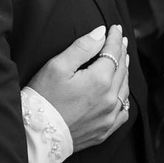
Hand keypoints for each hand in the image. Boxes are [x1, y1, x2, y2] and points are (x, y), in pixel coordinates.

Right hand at [26, 24, 129, 150]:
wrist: (38, 134)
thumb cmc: (43, 98)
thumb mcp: (57, 66)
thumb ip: (82, 47)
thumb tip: (100, 33)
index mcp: (100, 80)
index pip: (113, 53)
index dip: (115, 38)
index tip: (116, 28)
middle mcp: (110, 99)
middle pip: (121, 70)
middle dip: (121, 52)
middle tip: (121, 40)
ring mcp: (110, 116)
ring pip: (124, 89)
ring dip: (124, 72)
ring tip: (122, 60)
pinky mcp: (105, 130)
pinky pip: (123, 111)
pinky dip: (123, 97)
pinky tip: (120, 92)